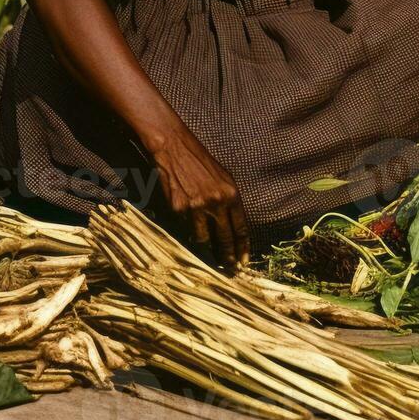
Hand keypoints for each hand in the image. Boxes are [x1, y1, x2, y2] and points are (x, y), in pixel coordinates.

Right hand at [141, 112, 249, 269]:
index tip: (243, 261)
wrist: (175, 149)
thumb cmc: (201, 163)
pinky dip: (188, 236)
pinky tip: (189, 239)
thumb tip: (232, 227)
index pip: (241, 228)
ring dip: (207, 252)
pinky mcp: (178, 209)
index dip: (243, 247)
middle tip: (230, 270)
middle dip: (228, 257)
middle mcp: (216, 202)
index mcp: (231, 194)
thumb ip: (229, 202)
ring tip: (210, 262)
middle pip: (225, 238)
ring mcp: (196, 207)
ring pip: (204, 240)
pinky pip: (185, 229)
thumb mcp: (224, 178)